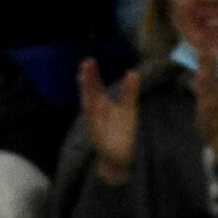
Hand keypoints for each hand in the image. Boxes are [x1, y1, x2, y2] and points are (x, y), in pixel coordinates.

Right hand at [78, 58, 140, 183]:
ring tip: (84, 80)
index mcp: (102, 104)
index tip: (90, 61)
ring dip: (86, 94)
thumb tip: (133, 72)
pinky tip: (90, 104)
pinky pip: (93, 125)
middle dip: (87, 81)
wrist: (120, 157)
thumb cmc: (123, 131)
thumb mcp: (128, 109)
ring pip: (88, 108)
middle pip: (89, 94)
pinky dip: (92, 116)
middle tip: (86, 65)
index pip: (95, 87)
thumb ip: (130, 92)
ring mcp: (95, 125)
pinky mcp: (98, 138)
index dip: (92, 74)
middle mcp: (96, 113)